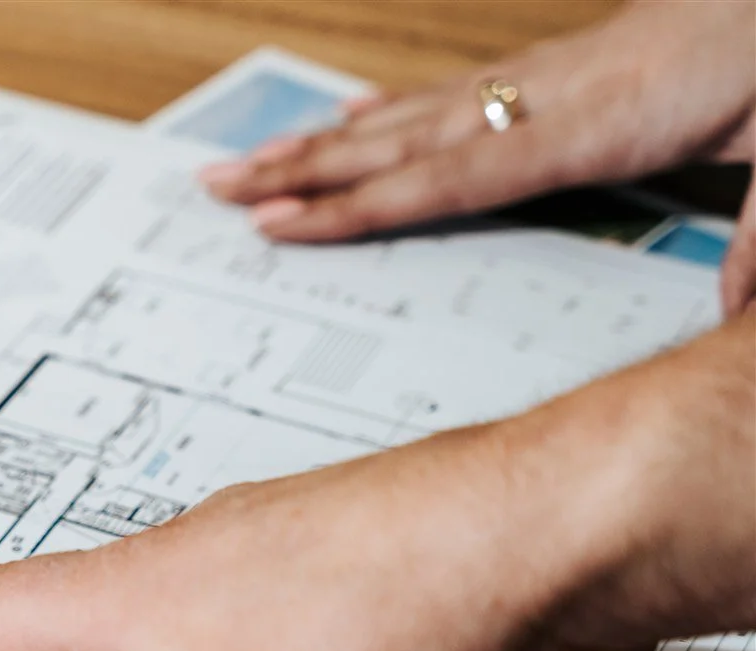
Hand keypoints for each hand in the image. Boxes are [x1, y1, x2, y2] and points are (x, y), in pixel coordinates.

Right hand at [197, 0, 755, 313]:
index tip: (274, 224)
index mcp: (596, 121)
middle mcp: (552, 93)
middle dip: (300, 168)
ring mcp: (552, 75)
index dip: (357, 206)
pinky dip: (389, 108)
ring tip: (249, 159)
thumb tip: (733, 320)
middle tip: (212, 187)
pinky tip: (350, 113)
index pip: (449, 176)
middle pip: (402, 138)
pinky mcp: (567, 65)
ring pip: (413, 112)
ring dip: (324, 141)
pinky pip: (452, 94)